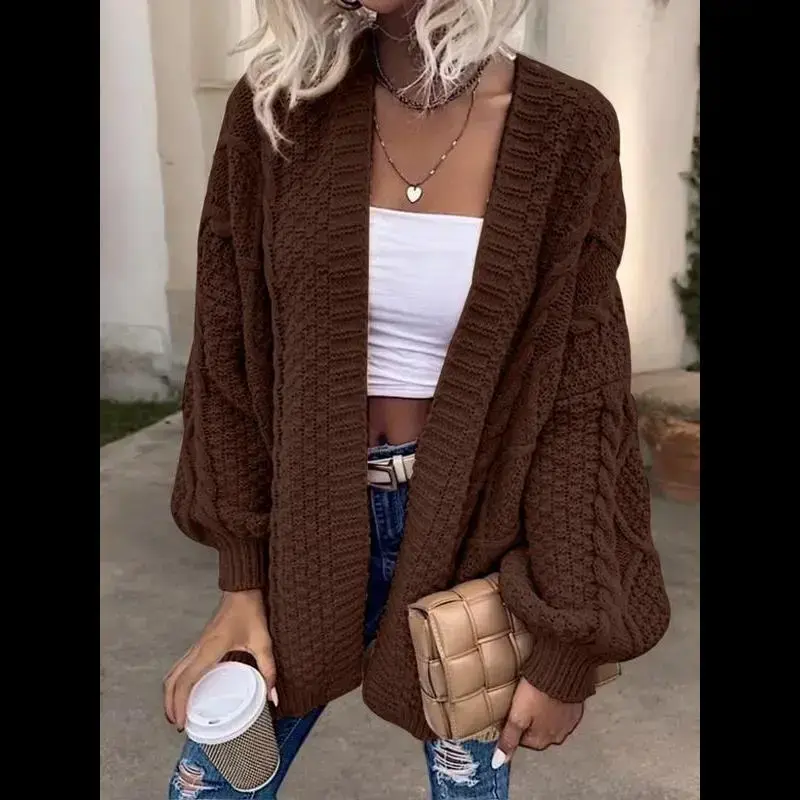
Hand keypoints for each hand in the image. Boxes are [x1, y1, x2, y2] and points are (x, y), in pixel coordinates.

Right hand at [163, 589, 276, 729]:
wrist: (242, 590)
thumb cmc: (250, 612)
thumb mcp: (263, 642)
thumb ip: (269, 670)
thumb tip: (273, 698)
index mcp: (209, 650)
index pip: (186, 681)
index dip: (179, 704)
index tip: (181, 723)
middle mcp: (197, 649)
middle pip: (172, 680)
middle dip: (170, 705)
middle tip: (178, 725)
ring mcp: (196, 645)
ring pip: (173, 672)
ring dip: (170, 693)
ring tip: (178, 713)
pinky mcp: (200, 643)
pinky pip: (181, 665)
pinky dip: (177, 681)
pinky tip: (186, 691)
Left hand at [492, 678, 583, 767]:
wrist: (561, 671)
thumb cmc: (536, 693)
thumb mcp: (517, 716)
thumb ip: (509, 739)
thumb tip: (498, 763)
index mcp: (542, 740)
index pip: (522, 741)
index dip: (514, 725)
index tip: (511, 711)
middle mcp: (558, 736)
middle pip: (537, 732)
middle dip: (529, 720)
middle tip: (522, 702)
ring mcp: (569, 722)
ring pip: (550, 722)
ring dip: (543, 712)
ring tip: (535, 695)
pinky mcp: (576, 707)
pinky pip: (562, 710)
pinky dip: (555, 704)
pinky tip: (549, 692)